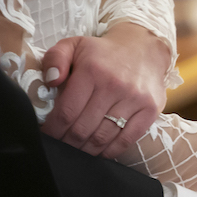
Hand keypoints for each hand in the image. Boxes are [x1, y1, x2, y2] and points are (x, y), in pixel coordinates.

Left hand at [40, 23, 169, 158]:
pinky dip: (109, 151)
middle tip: (60, 145)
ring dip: (86, 150)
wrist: (144, 48)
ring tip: (76, 150)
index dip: (54, 129)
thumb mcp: (74, 45)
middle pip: (83, 129)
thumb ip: (55, 59)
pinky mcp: (150, 110)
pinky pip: (126, 140)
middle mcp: (114, 86)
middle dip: (67, 142)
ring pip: (102, 138)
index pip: (67, 111)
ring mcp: (134, 99)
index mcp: (92, 71)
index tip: (47, 136)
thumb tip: (51, 81)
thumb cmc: (103, 53)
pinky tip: (98, 151)